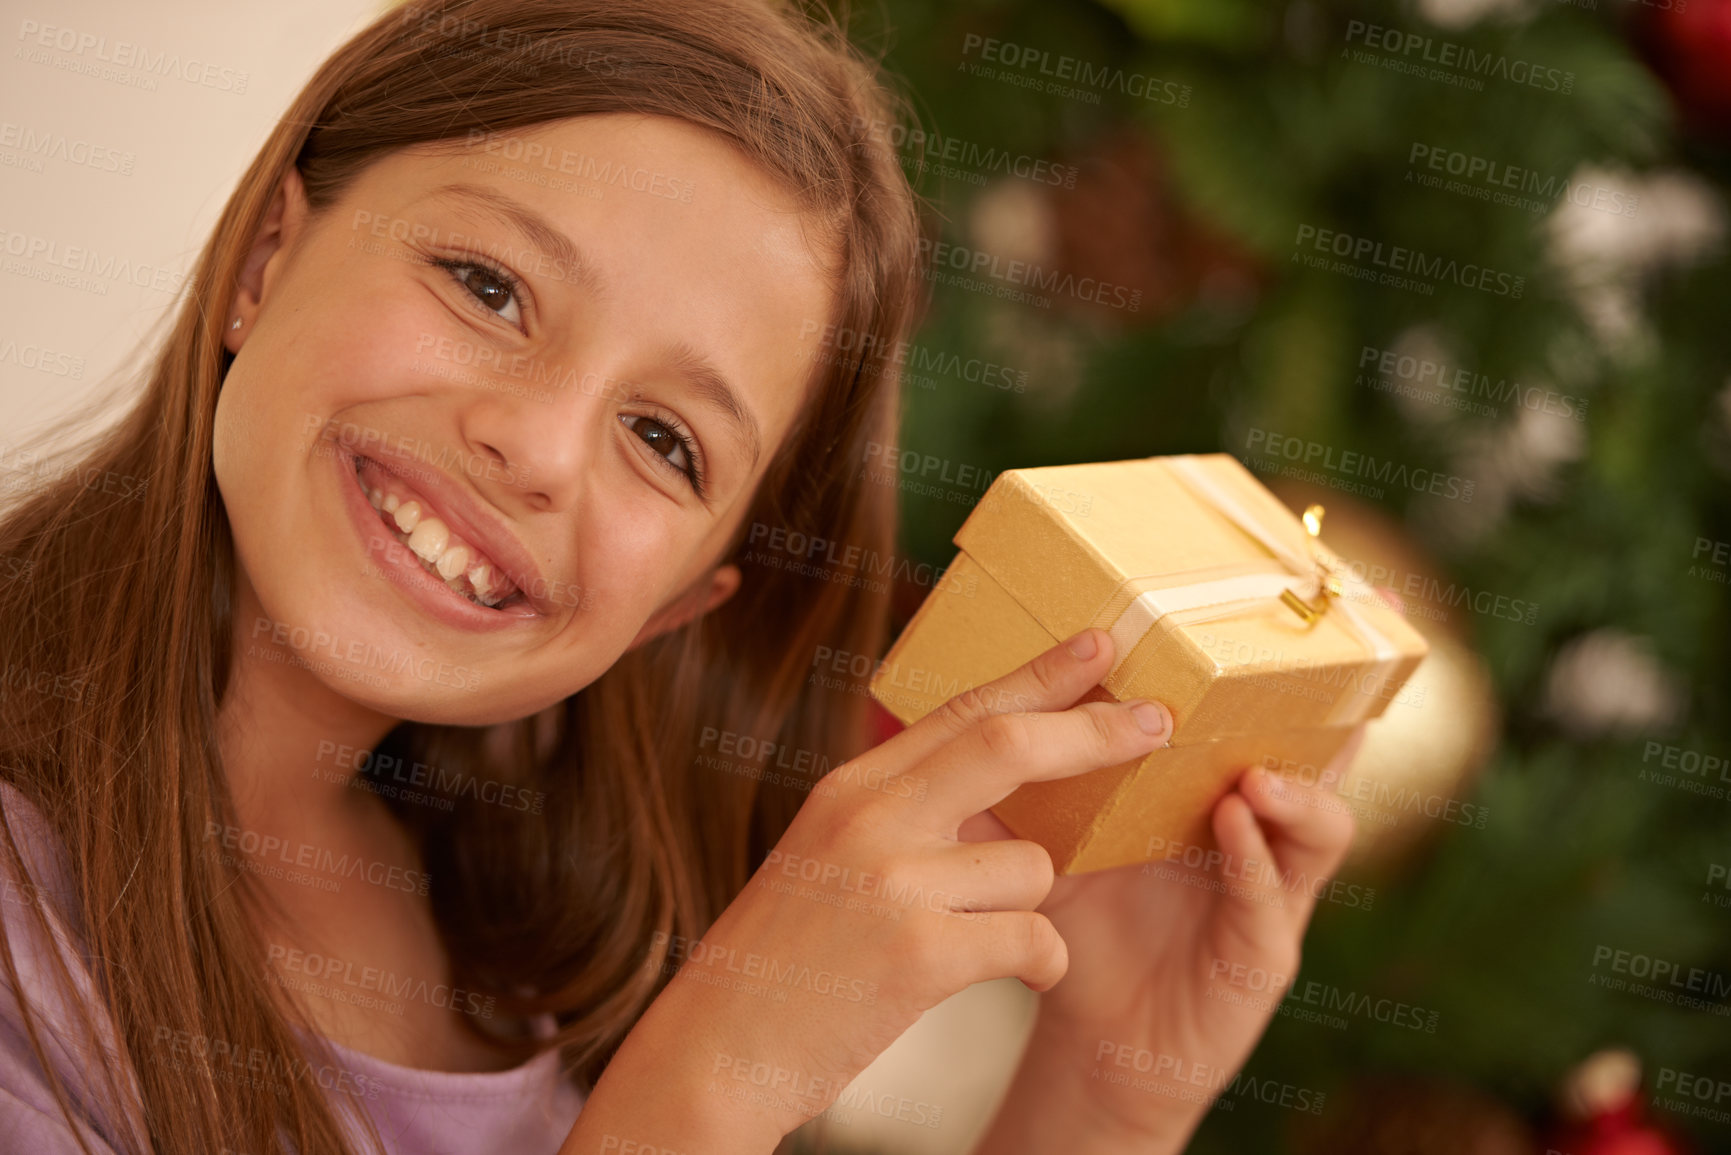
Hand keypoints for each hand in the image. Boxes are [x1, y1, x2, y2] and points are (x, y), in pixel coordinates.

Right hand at [614, 628, 1176, 1144]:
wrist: (717, 1051)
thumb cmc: (783, 961)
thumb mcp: (826, 856)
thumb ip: (900, 812)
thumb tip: (994, 778)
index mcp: (851, 788)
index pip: (962, 710)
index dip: (1039, 675)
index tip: (1098, 646)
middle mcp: (869, 817)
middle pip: (1008, 743)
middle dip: (1095, 731)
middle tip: (1159, 722)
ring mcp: (892, 881)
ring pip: (1034, 867)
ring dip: (1031, 908)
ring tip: (977, 946)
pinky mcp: (918, 953)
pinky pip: (1034, 938)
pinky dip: (1041, 963)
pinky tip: (1018, 977)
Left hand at [963, 631, 1360, 1146]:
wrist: (1099, 1040)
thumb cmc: (1085, 928)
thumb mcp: (1058, 842)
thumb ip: (1026, 789)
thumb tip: (955, 717)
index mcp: (1213, 792)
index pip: (1244, 715)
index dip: (1244, 661)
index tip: (1261, 594)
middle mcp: (1257, 831)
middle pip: (1313, 752)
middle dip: (1328, 700)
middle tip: (1319, 646)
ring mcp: (1273, 893)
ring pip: (1319, 827)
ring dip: (1296, 789)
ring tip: (1258, 770)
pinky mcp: (1266, 957)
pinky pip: (1273, 902)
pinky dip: (1257, 860)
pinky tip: (1235, 824)